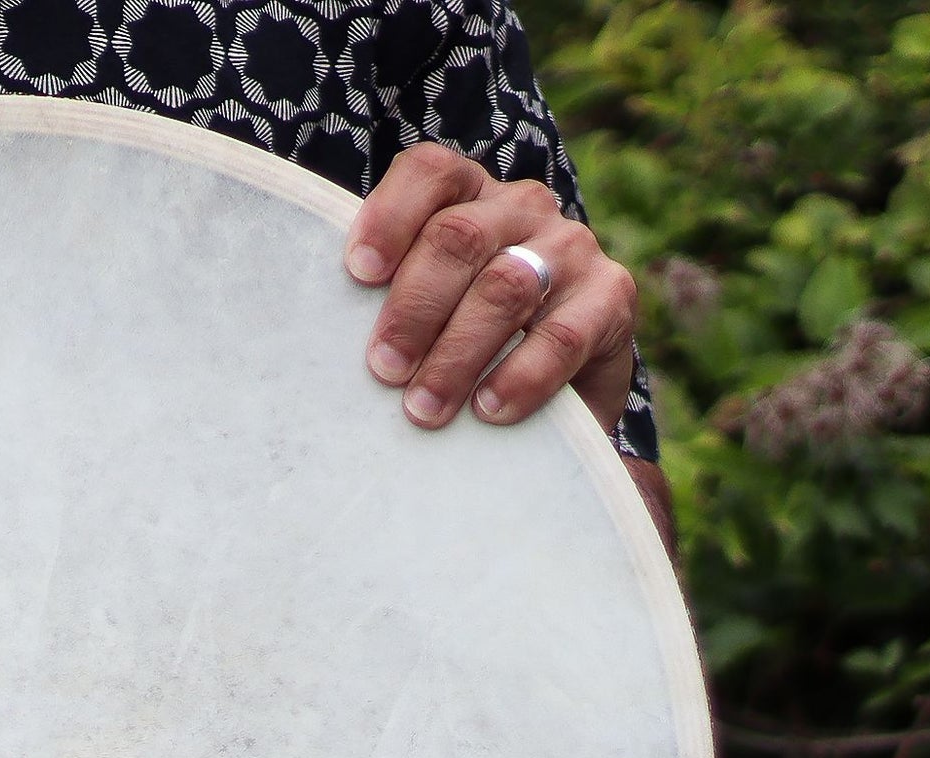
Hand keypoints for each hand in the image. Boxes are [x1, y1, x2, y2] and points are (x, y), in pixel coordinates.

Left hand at [344, 144, 638, 434]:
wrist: (562, 397)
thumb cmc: (467, 353)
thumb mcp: (426, 318)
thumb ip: (389, 303)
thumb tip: (317, 334)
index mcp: (469, 198)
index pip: (429, 174)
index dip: (389, 217)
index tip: (357, 273)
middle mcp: (522, 210)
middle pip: (459, 238)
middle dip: (413, 308)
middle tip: (383, 370)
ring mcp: (571, 249)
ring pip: (505, 286)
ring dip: (455, 353)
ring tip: (422, 409)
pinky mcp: (612, 298)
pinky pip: (562, 336)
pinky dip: (520, 377)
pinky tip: (488, 410)